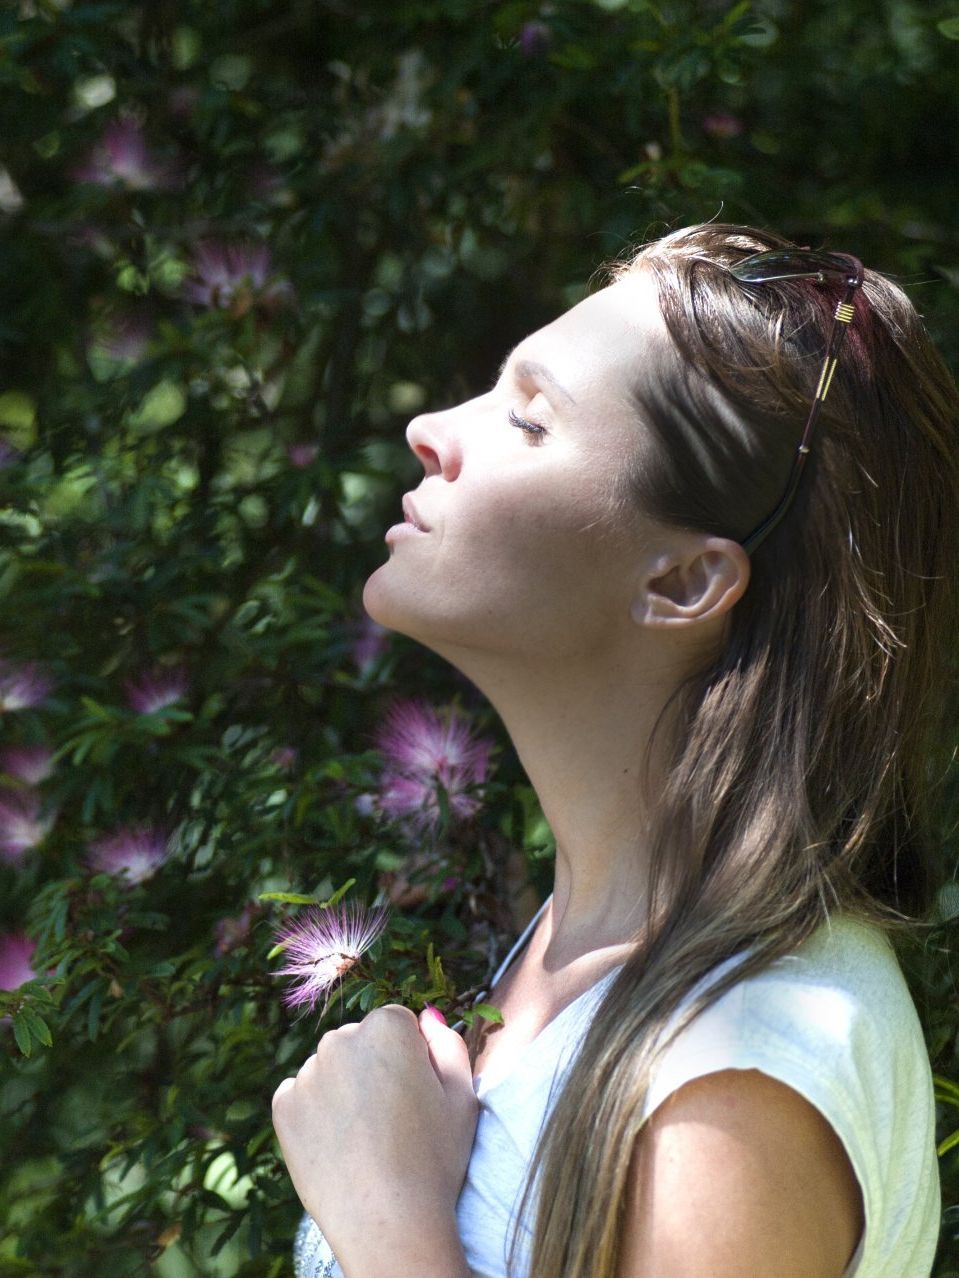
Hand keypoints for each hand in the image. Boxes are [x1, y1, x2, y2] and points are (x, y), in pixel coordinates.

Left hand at [272, 1004, 477, 1273]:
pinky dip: (316, 1112)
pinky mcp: (283, 1106)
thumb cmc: (434, 1160)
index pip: (398, 1023)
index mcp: (387, 1027)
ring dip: (343, 1088)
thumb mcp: (462, 1097)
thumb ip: (448, 1046)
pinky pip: (301, 1094)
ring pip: (330, 1068)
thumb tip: (427, 1018)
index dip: (411, 1058)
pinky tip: (338, 1144)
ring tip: (365, 1138)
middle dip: (373, 1067)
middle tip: (391, 1119)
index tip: (416, 1094)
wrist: (387, 1223)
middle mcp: (340, 1039)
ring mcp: (308, 1072)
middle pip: (359, 1042)